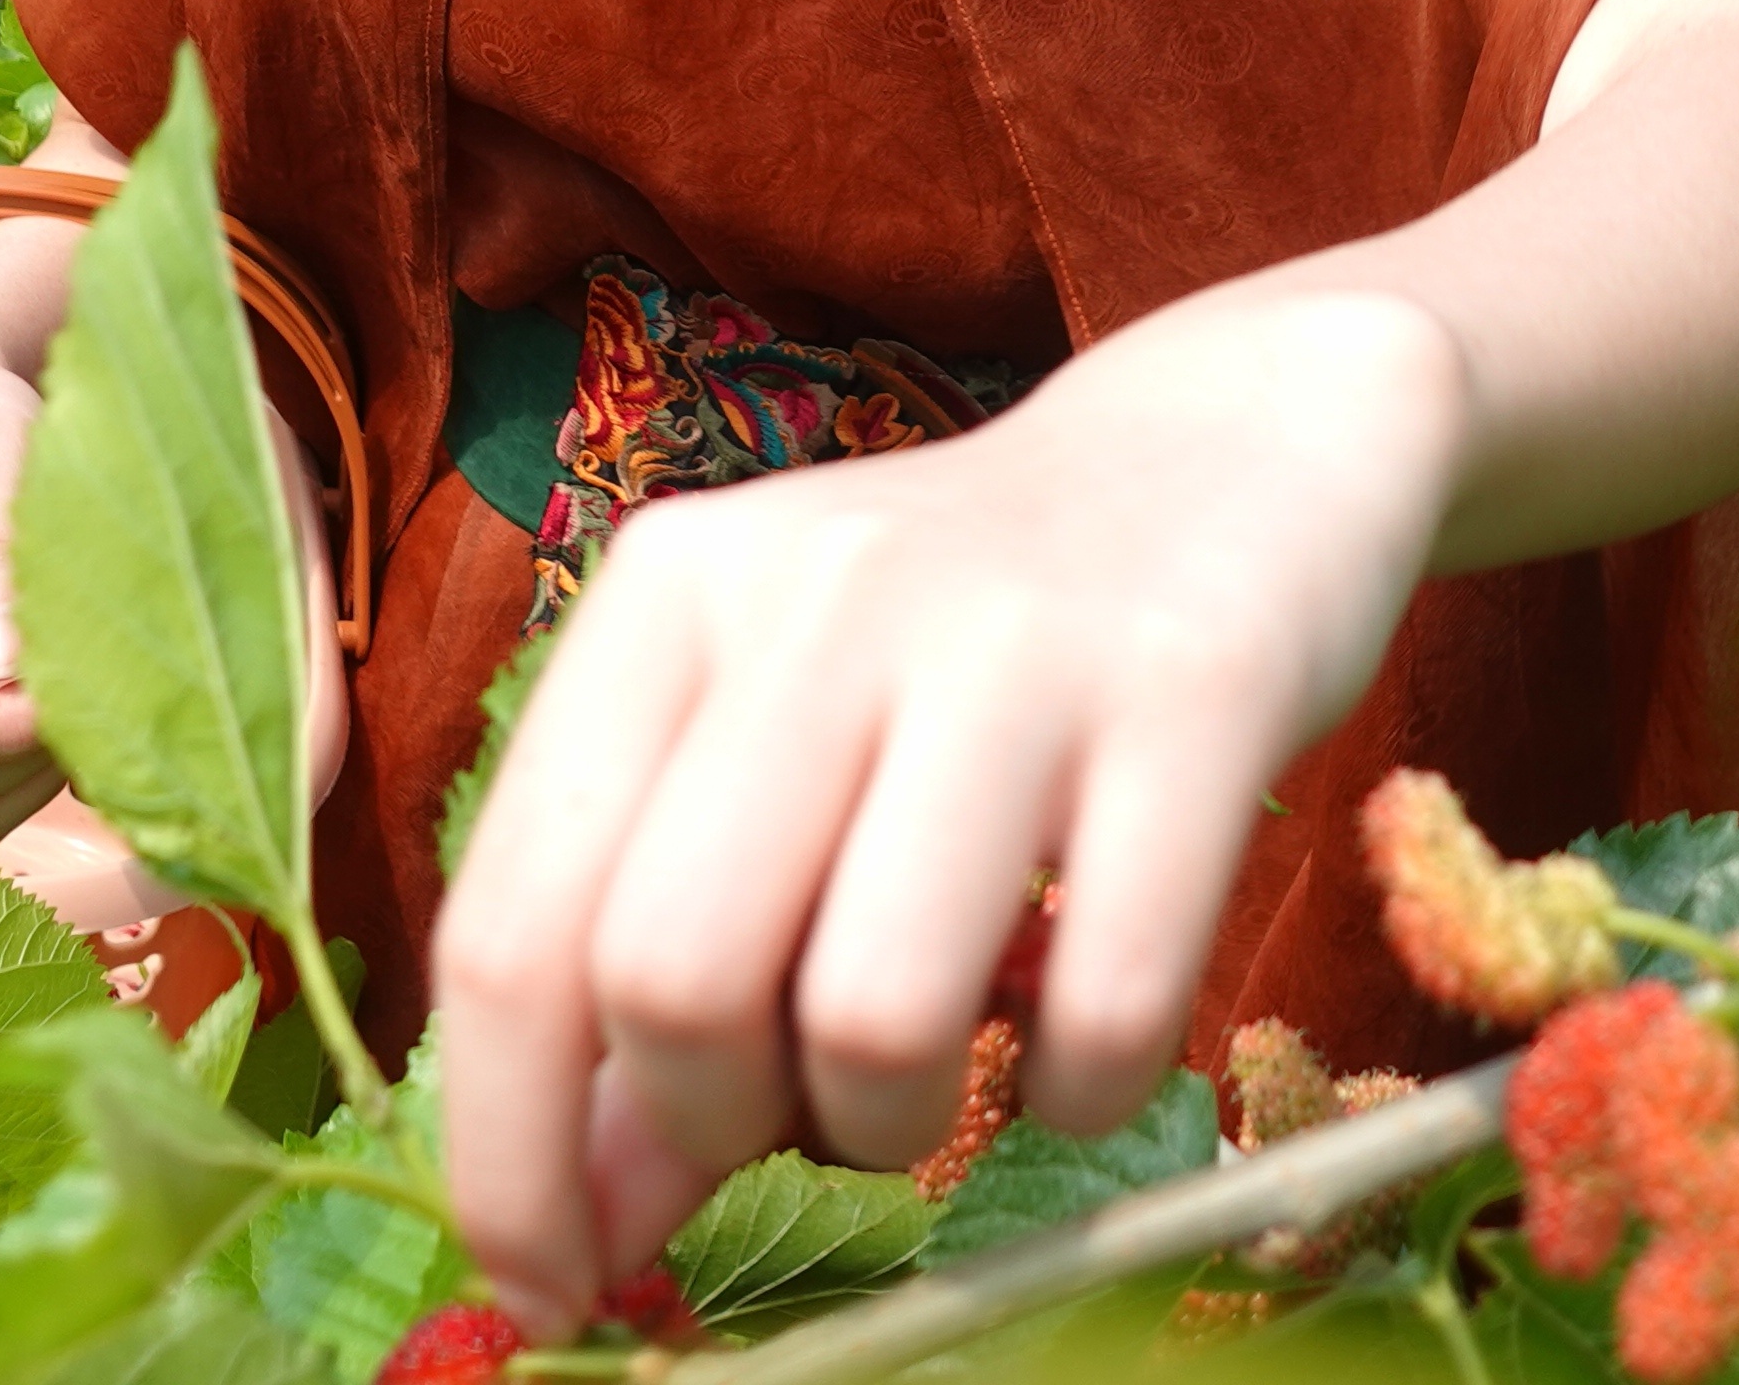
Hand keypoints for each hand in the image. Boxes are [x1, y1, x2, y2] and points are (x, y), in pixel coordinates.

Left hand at [429, 288, 1466, 1330]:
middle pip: (669, 983)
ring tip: (937, 1069)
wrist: (1229, 449)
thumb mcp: (771, 744)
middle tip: (792, 1123)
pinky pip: (1106, 1010)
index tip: (549, 1289)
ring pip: (869, 1014)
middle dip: (711, 1133)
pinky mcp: (1193, 699)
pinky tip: (1084, 1040)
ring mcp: (1010, 645)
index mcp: (667, 603)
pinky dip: (1080, 1094)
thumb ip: (653, 956)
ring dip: (893, 1122)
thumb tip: (572, 1229)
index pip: (509, 932)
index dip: (510, 1161)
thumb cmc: (958, 646)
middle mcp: (815, 601)